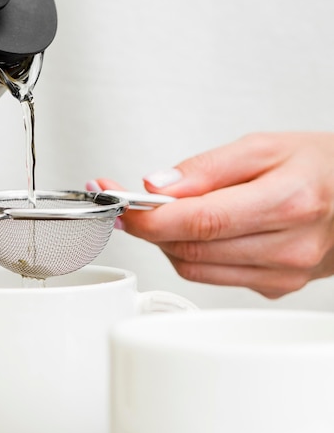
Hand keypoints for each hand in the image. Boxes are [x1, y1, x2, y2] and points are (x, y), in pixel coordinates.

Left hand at [91, 132, 333, 297]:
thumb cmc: (322, 165)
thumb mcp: (264, 146)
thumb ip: (205, 168)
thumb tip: (156, 187)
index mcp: (288, 202)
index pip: (198, 222)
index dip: (148, 218)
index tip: (119, 205)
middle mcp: (289, 247)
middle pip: (190, 249)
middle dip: (150, 228)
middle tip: (131, 205)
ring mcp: (284, 274)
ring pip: (195, 268)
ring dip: (168, 242)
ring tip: (169, 213)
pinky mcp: (276, 287)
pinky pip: (214, 277)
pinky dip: (193, 254)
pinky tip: (201, 231)